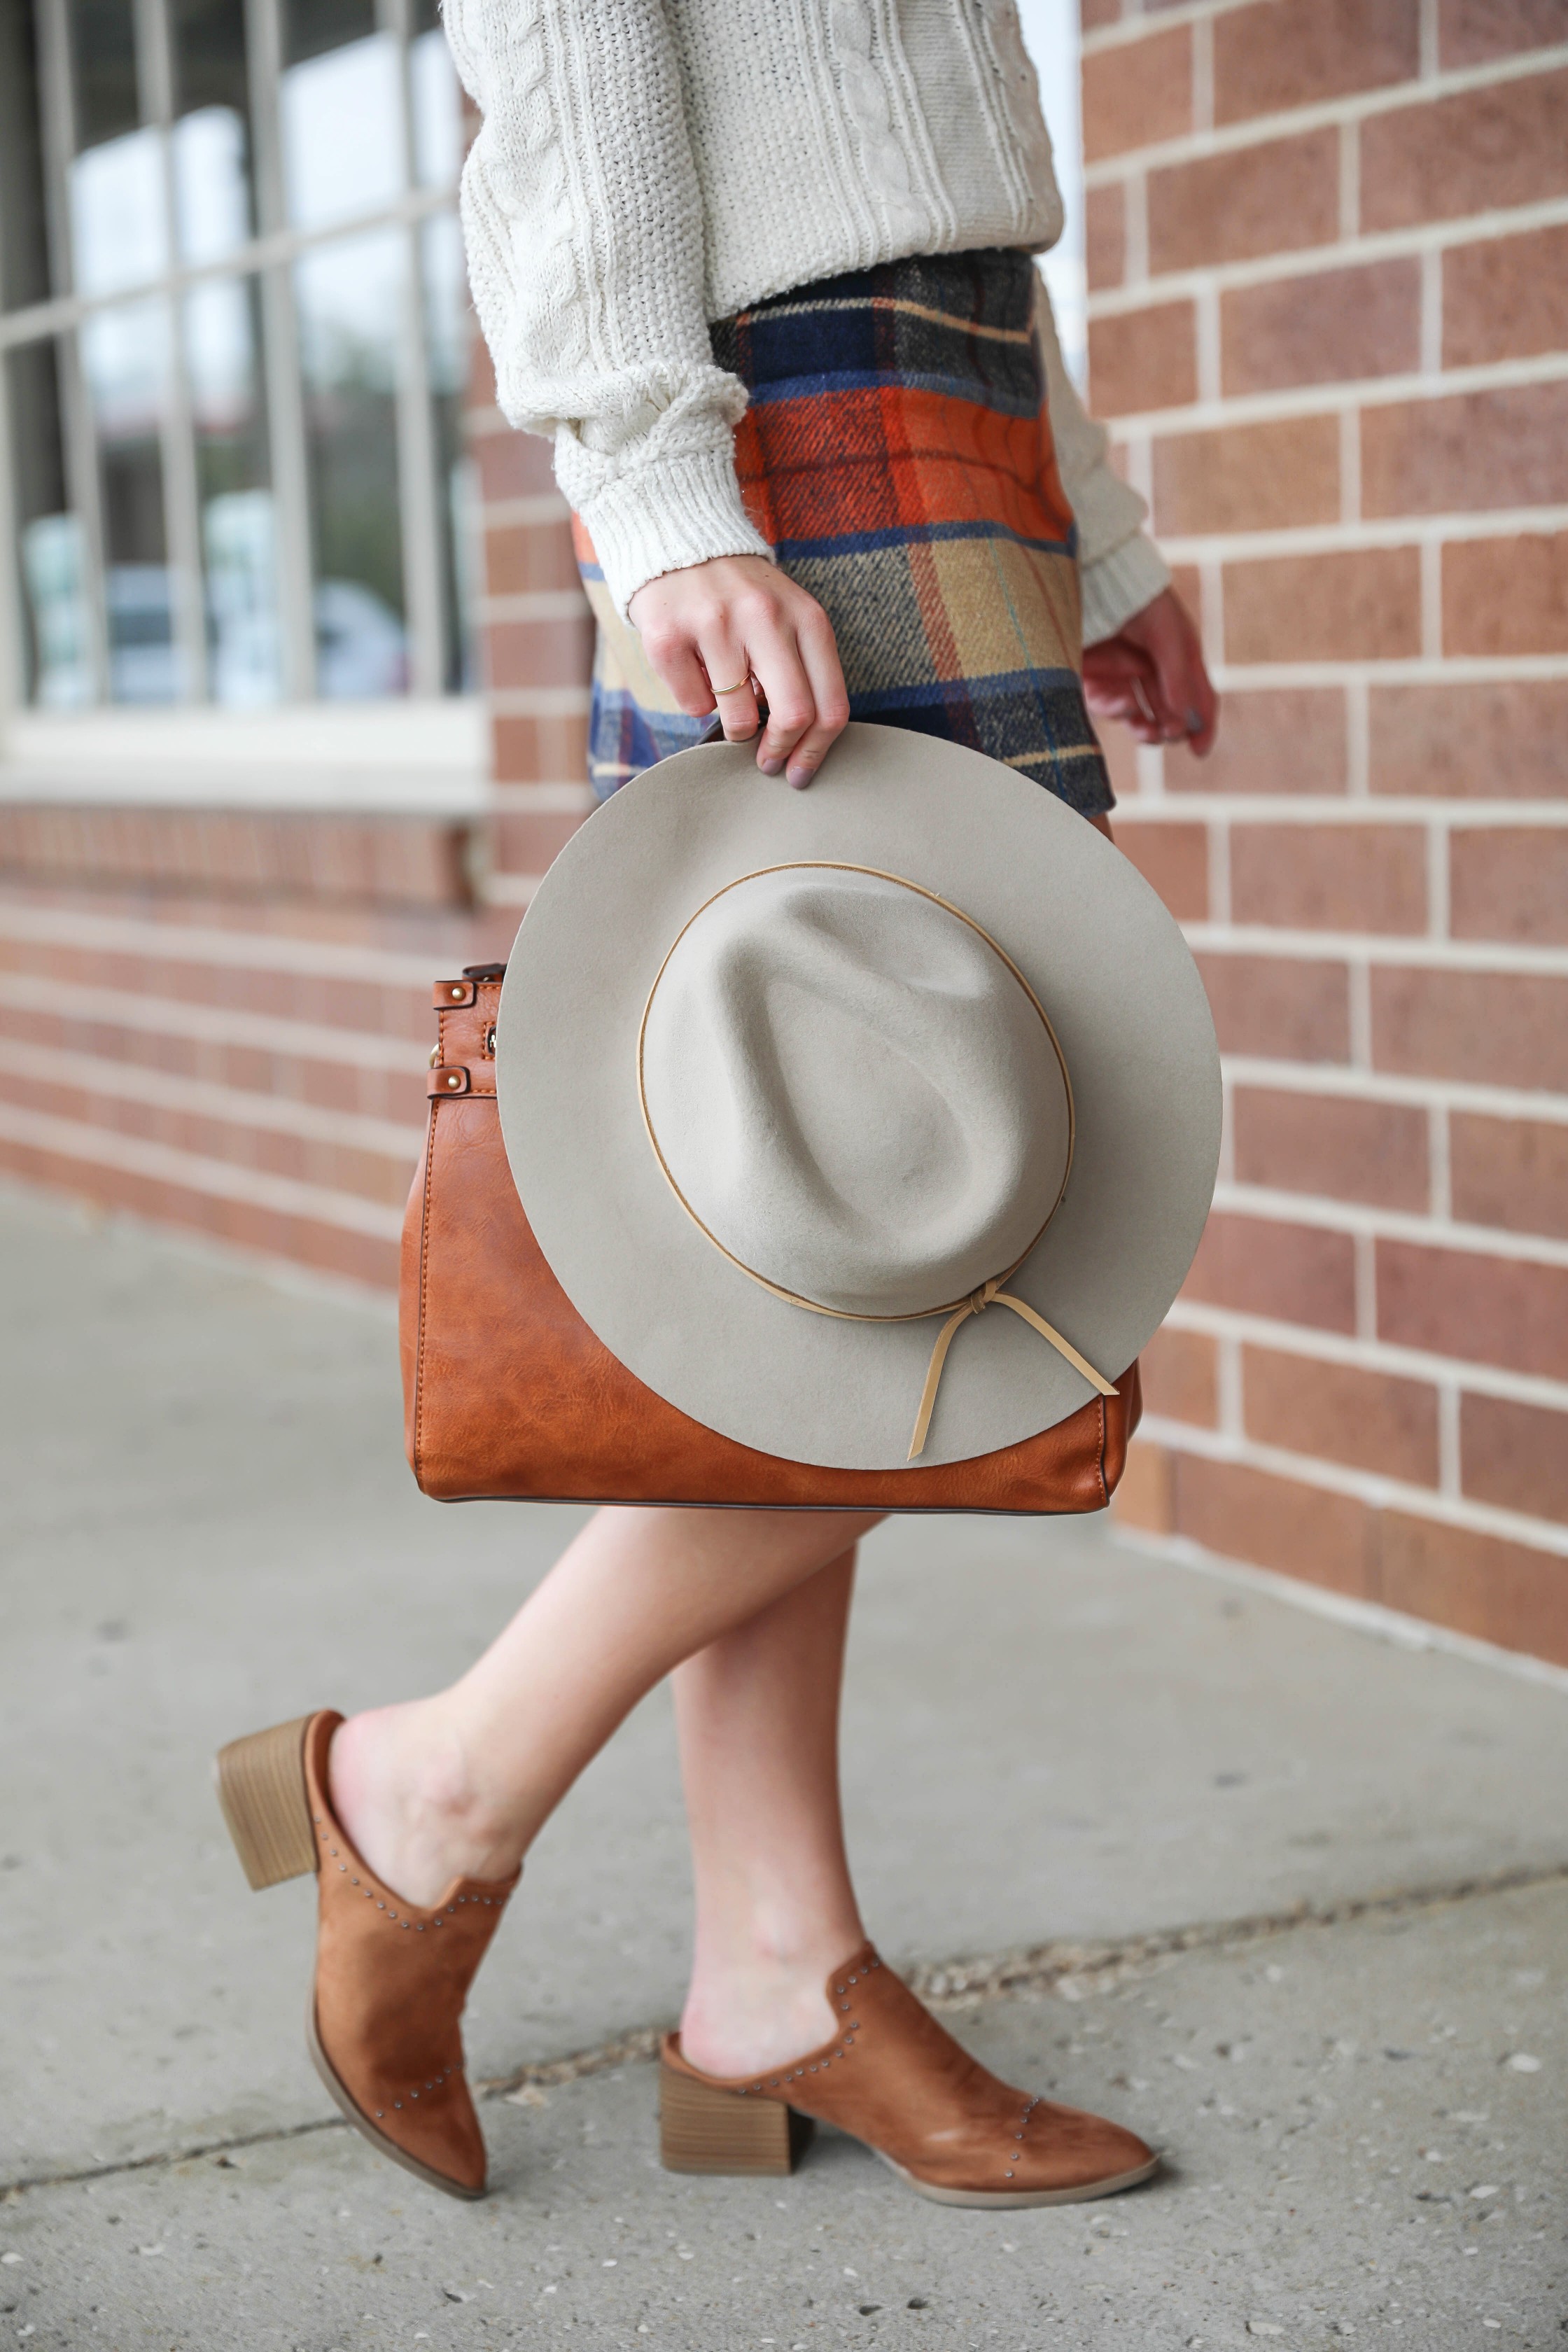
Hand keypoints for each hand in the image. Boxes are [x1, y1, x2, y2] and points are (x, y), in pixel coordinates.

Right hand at [628, 555, 850, 788]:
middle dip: (780, 750)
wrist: (681, 543)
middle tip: (767, 760)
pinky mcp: (668, 636)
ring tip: (727, 695)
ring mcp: (714, 624)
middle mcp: (764, 616)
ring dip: (734, 725)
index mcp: (805, 617)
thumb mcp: (788, 618)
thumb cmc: (742, 596)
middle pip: (792, 715)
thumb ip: (804, 669)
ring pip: (738, 718)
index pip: (830, 703)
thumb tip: (803, 741)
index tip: (800, 769)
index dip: (817, 750)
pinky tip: (695, 668)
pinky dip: (695, 701)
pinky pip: (692, 705)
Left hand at [1081, 586, 1217, 755]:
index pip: (1197, 697)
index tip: (1199, 750)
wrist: (1093, 575)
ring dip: (1145, 729)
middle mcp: (1151, 668)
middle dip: (1170, 730)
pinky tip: (1127, 704)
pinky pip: (1107, 705)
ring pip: (1138, 717)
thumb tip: (1186, 722)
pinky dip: (1118, 710)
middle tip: (1168, 733)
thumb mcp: (1167, 635)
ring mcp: (1120, 674)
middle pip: (1167, 714)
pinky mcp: (1091, 677)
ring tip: (1148, 729)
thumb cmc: (1138, 598)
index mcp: (1179, 655)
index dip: (1201, 725)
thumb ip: (1178, 678)